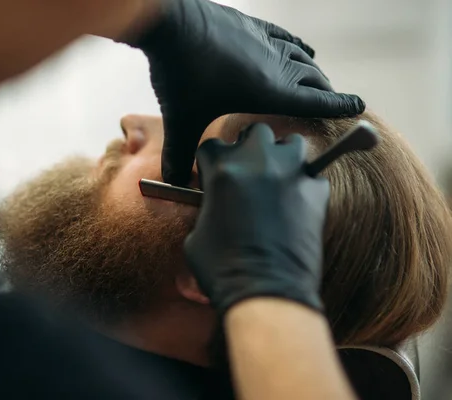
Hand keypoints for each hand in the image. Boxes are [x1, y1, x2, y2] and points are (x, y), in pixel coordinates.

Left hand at [127, 0, 364, 184]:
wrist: (172, 22)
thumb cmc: (181, 73)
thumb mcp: (181, 117)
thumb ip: (180, 151)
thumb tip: (174, 180)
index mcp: (268, 90)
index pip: (314, 102)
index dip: (338, 107)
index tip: (359, 106)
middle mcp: (275, 65)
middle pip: (313, 80)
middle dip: (326, 93)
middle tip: (335, 103)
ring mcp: (265, 41)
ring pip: (302, 57)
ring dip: (315, 71)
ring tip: (321, 81)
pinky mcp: (252, 25)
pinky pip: (286, 37)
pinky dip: (299, 47)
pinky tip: (303, 48)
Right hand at [184, 123, 329, 314]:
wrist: (265, 290)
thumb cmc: (223, 267)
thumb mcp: (197, 233)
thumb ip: (208, 206)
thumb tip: (217, 204)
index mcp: (222, 168)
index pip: (212, 144)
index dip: (213, 160)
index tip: (216, 174)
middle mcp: (257, 162)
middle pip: (255, 131)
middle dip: (251, 147)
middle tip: (250, 170)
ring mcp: (291, 173)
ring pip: (292, 142)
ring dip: (284, 155)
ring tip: (279, 177)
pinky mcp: (316, 192)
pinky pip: (315, 174)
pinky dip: (306, 183)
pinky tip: (298, 201)